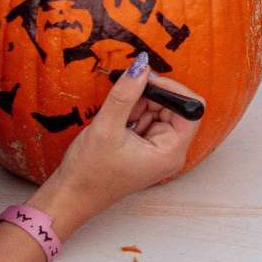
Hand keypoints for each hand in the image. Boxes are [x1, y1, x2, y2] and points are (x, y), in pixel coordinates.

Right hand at [42, 58, 199, 222]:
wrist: (71, 196)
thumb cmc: (89, 173)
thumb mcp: (106, 128)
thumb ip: (126, 94)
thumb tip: (142, 65)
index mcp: (171, 152)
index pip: (191, 109)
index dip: (172, 90)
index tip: (146, 81)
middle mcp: (171, 151)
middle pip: (174, 107)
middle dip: (150, 98)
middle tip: (123, 100)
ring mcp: (158, 149)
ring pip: (158, 110)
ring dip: (137, 106)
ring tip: (115, 120)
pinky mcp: (146, 146)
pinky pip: (146, 118)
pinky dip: (131, 113)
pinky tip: (115, 125)